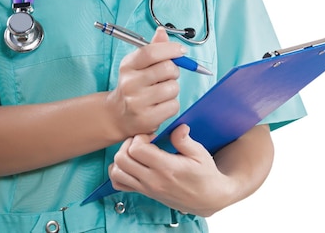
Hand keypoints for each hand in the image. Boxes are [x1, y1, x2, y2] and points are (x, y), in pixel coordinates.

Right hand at [107, 27, 183, 138]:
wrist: (118, 115)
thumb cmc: (133, 85)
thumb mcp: (138, 64)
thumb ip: (153, 48)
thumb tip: (162, 32)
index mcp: (128, 66)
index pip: (150, 52)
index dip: (170, 49)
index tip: (181, 51)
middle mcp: (130, 83)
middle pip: (166, 69)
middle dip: (174, 70)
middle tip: (169, 75)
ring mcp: (137, 103)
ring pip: (172, 88)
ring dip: (173, 88)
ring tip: (162, 91)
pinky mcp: (146, 119)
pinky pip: (173, 106)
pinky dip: (172, 104)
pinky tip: (161, 104)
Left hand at [108, 124, 233, 216]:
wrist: (207, 199)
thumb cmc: (204, 174)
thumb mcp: (200, 154)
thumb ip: (185, 140)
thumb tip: (177, 127)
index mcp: (166, 168)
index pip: (137, 149)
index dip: (140, 136)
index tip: (151, 135)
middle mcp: (152, 180)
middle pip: (122, 159)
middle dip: (128, 144)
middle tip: (142, 140)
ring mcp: (147, 188)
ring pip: (117, 172)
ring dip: (122, 157)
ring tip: (136, 151)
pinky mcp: (145, 193)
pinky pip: (119, 184)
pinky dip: (119, 172)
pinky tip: (132, 163)